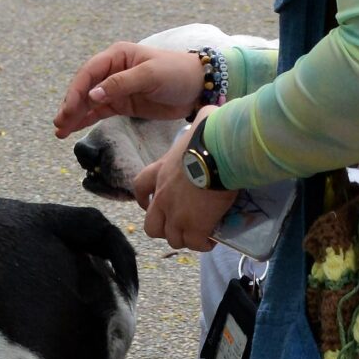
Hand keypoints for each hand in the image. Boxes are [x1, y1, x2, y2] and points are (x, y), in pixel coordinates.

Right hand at [55, 42, 206, 139]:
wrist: (199, 87)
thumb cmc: (176, 72)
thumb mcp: (150, 75)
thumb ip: (121, 84)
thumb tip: (93, 95)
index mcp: (117, 56)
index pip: (89, 72)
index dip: (76, 91)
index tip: (69, 109)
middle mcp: (112, 70)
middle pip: (85, 88)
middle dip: (70, 105)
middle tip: (59, 125)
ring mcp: (116, 88)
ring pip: (89, 102)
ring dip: (74, 115)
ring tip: (59, 131)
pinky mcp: (123, 104)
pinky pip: (99, 111)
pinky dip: (86, 119)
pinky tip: (72, 128)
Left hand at [133, 117, 228, 251]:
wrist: (218, 153)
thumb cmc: (209, 135)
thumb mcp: (198, 127)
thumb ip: (199, 125)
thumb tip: (211, 114)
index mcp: (160, 172)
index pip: (140, 187)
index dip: (142, 198)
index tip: (149, 203)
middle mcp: (162, 197)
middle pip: (150, 225)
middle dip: (162, 227)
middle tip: (179, 225)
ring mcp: (176, 215)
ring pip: (171, 239)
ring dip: (184, 238)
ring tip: (198, 234)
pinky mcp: (194, 227)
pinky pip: (195, 244)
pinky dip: (202, 244)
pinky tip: (212, 240)